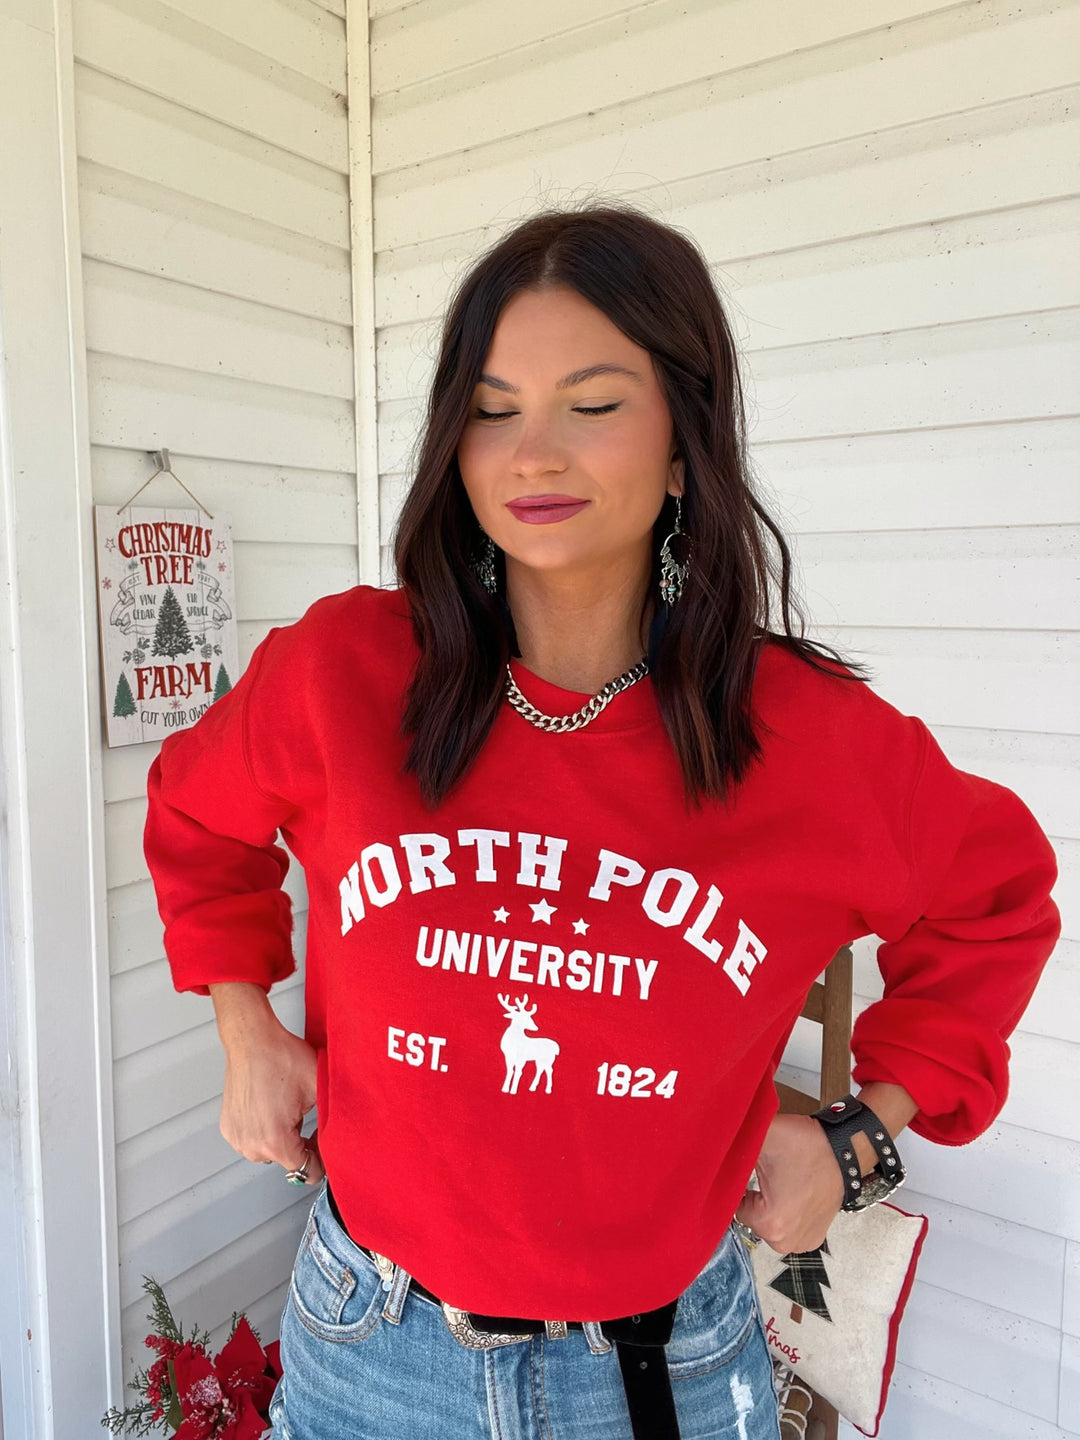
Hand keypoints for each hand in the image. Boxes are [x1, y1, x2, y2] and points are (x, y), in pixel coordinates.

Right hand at [211, 983, 325, 1185]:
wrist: (252, 1039)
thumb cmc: (282, 1057)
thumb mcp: (320, 1087)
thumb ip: (335, 1117)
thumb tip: (348, 1134)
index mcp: (275, 1141)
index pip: (307, 1172)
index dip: (322, 1158)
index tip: (324, 1143)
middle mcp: (252, 1145)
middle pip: (288, 1161)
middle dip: (301, 1143)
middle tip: (306, 1116)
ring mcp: (237, 1137)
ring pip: (270, 1150)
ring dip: (282, 1136)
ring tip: (287, 1108)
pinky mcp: (229, 1128)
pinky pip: (253, 1138)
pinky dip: (264, 1128)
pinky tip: (271, 1106)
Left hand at [735, 1113, 843, 1253]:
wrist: (846, 1152)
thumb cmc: (807, 1146)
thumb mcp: (764, 1136)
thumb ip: (732, 1141)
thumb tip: (707, 1141)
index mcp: (769, 1223)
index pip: (733, 1206)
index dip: (738, 1184)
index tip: (750, 1170)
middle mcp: (785, 1242)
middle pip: (750, 1217)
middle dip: (754, 1196)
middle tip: (769, 1173)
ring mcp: (802, 1243)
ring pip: (768, 1222)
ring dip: (770, 1205)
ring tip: (783, 1182)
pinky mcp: (814, 1239)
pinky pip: (786, 1226)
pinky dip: (787, 1212)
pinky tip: (793, 1192)